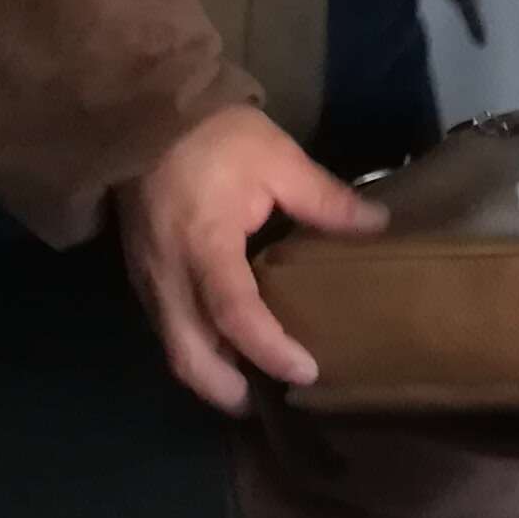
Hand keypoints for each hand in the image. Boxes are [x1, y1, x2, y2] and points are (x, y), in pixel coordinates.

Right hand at [118, 105, 385, 413]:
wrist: (143, 115)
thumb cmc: (215, 135)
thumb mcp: (277, 158)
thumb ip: (324, 199)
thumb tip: (378, 225)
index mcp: (204, 247)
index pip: (234, 314)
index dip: (269, 349)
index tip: (306, 372)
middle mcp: (167, 277)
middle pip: (189, 357)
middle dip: (227, 390)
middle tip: (272, 402)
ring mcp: (147, 280)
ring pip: (173, 349)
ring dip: (210, 374)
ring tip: (253, 383)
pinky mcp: (140, 276)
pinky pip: (166, 329)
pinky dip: (196, 349)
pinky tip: (224, 346)